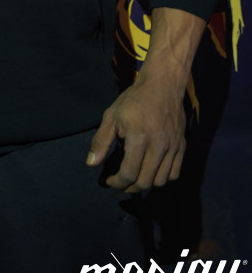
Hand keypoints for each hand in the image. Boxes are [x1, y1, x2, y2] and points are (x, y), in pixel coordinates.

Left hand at [86, 75, 185, 192]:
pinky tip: (152, 170)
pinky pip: (174, 173)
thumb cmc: (134, 99)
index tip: (110, 180)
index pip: (129, 174)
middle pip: (145, 182)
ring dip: (146, 184)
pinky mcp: (182, 146)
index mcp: (138, 137)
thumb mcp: (112, 115)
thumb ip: (101, 141)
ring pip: (161, 181)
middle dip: (129, 187)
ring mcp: (172, 147)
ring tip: (135, 177)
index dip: (117, 183)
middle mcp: (158, 145)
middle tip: (121, 182)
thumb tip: (91, 164)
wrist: (163, 84)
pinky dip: (162, 178)